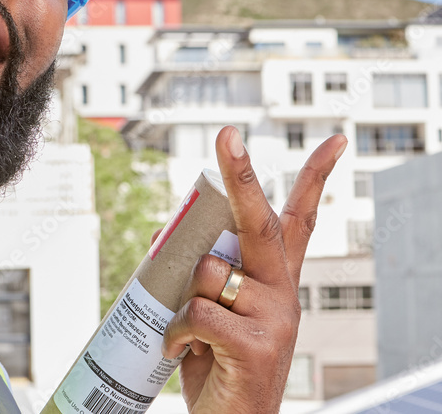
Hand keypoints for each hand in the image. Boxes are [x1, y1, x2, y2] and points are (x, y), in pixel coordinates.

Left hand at [161, 126, 346, 412]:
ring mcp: (274, 318)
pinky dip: (178, 329)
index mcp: (275, 280)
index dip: (315, 178)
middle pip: (261, 223)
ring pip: (210, 272)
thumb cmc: (216, 364)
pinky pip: (199, 313)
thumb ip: (204, 275)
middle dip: (242, 177)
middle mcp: (283, 292)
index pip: (300, 220)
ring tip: (190, 331)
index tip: (335, 141)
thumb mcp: (214, 312)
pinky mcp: (256, 344)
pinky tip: (183, 349)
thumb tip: (164, 233)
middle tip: (227, 135)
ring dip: (185, 295)